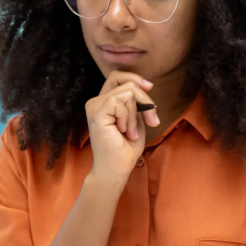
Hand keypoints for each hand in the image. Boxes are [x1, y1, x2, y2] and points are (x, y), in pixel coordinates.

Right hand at [85, 71, 159, 185]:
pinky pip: (120, 103)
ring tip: (130, 132)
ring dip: (136, 115)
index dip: (134, 78)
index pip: (117, 76)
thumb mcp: (136, 119)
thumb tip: (145, 86)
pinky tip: (124, 132)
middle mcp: (95, 101)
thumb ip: (136, 102)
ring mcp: (94, 106)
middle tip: (151, 121)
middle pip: (127, 84)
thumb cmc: (126, 148)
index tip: (149, 87)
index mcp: (103, 102)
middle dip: (145, 101)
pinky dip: (129, 118)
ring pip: (127, 93)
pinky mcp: (96, 113)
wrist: (116, 169)